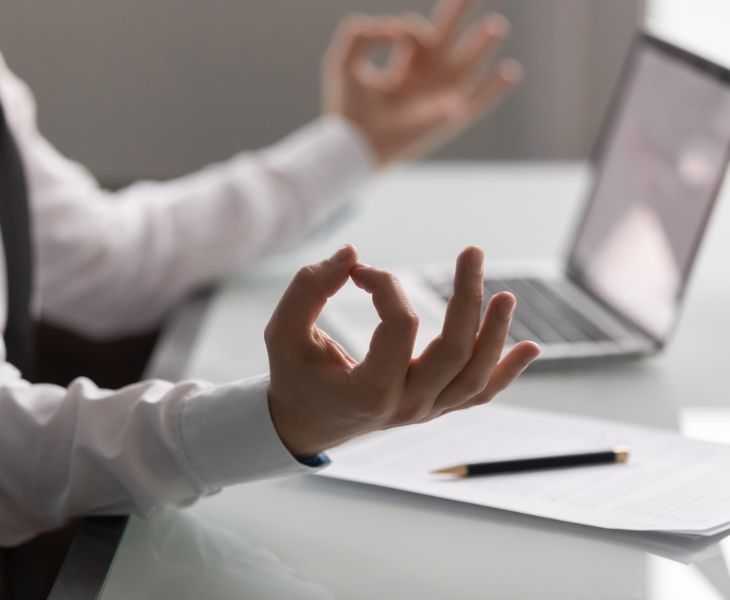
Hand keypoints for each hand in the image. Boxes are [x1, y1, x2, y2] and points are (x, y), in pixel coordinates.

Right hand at [265, 245, 539, 456]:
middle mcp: (405, 407)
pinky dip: (506, 372)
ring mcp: (425, 412)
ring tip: (507, 295)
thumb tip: (353, 254)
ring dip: (496, 334)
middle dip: (467, 297)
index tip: (360, 271)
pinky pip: (478, 395)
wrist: (304, 425)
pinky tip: (531, 348)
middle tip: (473, 252)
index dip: (386, 286)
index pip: (400, 326)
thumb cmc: (293, 375)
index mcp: (369, 391)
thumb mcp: (283, 330)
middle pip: (454, 351)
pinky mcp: (434, 409)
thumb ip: (309, 287)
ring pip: (475, 377)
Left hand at [322, 0, 521, 165]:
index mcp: (404, 67)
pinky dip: (496, 88)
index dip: (410, 28)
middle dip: (460, 14)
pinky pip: (479, 101)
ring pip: (468, 66)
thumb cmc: (347, 107)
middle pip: (449, 40)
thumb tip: (396, 28)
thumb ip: (360, 32)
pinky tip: (510, 70)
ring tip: (495, 25)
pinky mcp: (448, 118)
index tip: (395, 33)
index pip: (418, 34)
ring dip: (483, 44)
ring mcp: (440, 98)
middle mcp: (425, 80)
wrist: (355, 144)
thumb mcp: (344, 60)